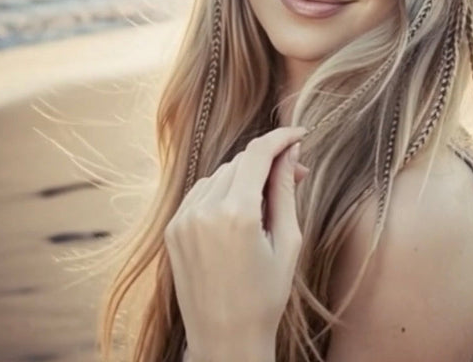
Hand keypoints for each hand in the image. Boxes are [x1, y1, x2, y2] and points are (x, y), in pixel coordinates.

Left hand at [164, 126, 308, 360]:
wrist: (225, 339)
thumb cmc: (266, 296)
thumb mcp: (287, 242)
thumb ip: (286, 190)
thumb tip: (291, 152)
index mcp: (237, 214)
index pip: (259, 153)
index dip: (282, 137)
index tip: (299, 134)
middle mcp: (204, 210)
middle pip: (241, 162)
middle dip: (268, 162)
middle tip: (292, 175)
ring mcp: (183, 219)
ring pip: (221, 174)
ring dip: (245, 177)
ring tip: (264, 203)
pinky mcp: (173, 228)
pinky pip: (202, 191)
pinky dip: (222, 191)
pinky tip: (238, 211)